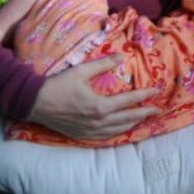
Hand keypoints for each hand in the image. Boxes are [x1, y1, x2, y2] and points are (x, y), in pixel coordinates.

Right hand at [28, 55, 159, 139]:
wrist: (34, 103)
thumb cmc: (58, 85)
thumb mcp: (81, 71)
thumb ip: (103, 64)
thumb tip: (122, 56)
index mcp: (99, 106)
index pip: (129, 101)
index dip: (144, 96)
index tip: (156, 92)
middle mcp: (98, 122)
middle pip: (128, 118)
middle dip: (145, 113)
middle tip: (158, 110)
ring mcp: (90, 131)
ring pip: (119, 129)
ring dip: (134, 124)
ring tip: (144, 118)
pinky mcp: (83, 135)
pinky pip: (106, 136)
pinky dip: (118, 132)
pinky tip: (123, 129)